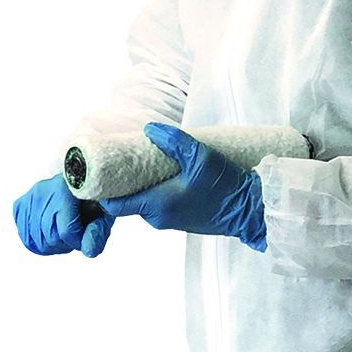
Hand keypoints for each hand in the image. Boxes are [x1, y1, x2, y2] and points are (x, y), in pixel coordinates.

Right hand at [12, 174, 113, 257]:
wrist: (78, 176)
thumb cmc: (92, 195)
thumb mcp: (104, 211)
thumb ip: (98, 231)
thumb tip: (88, 251)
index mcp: (66, 190)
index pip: (66, 231)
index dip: (77, 242)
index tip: (83, 238)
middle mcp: (44, 192)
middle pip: (49, 237)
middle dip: (65, 244)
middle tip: (74, 236)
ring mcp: (30, 198)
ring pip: (34, 240)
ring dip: (51, 245)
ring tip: (62, 234)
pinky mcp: (21, 204)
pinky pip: (24, 234)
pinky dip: (37, 240)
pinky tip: (48, 232)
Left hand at [100, 123, 265, 248]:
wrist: (251, 211)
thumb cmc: (226, 187)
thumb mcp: (201, 157)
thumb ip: (174, 142)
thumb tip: (150, 130)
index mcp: (157, 204)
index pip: (115, 205)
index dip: (103, 191)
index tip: (99, 173)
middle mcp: (159, 217)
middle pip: (128, 202)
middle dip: (122, 184)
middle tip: (122, 160)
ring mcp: (170, 221)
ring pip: (144, 203)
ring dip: (141, 186)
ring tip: (143, 164)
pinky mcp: (182, 221)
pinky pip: (159, 206)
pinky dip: (155, 192)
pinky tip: (163, 175)